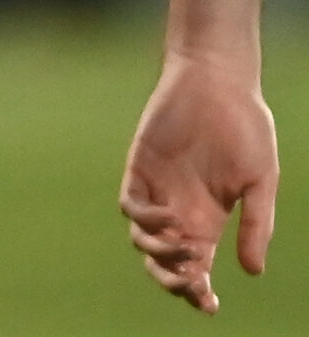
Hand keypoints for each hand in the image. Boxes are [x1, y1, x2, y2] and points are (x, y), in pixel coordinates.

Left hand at [121, 53, 279, 313]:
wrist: (218, 84)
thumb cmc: (245, 130)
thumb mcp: (260, 184)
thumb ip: (255, 225)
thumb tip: (252, 272)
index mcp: (208, 221)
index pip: (196, 268)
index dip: (197, 291)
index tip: (210, 306)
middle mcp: (179, 211)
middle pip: (163, 261)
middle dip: (173, 281)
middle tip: (192, 283)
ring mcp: (157, 190)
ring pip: (143, 239)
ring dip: (160, 254)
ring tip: (186, 250)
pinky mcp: (138, 167)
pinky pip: (130, 205)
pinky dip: (145, 220)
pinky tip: (169, 218)